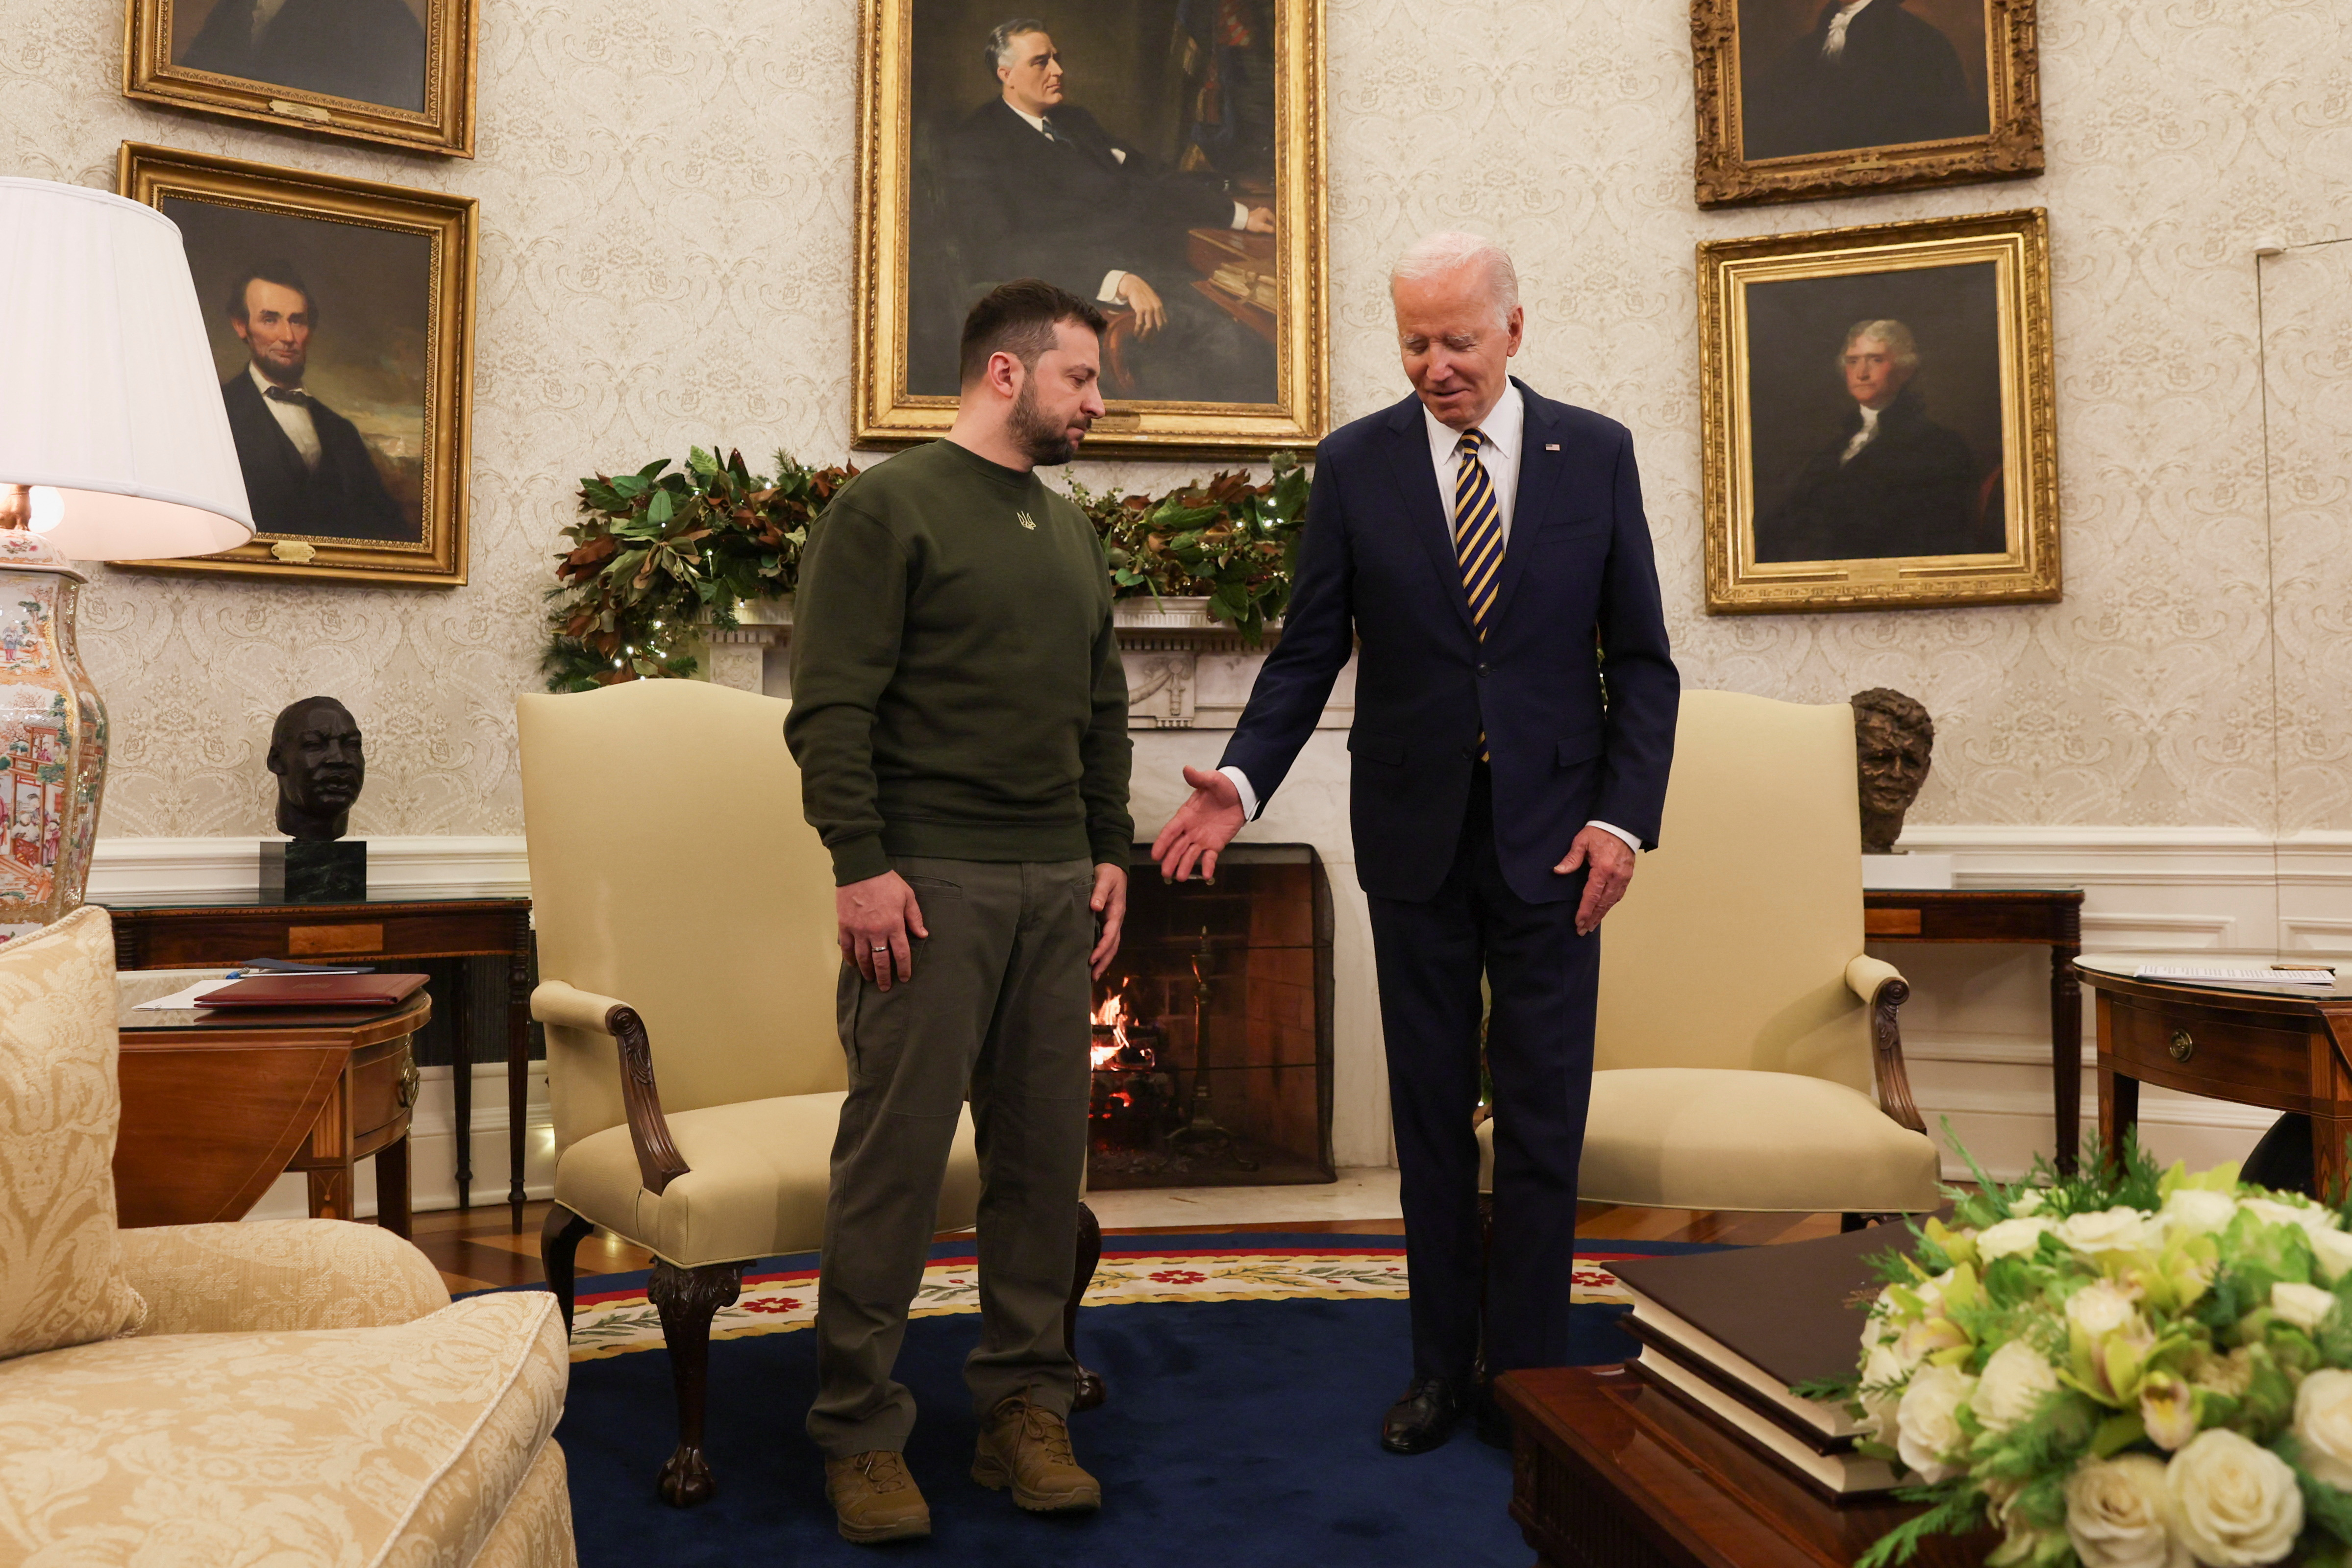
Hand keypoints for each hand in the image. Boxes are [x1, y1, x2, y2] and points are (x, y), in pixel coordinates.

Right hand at [838, 870, 926, 989]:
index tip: (904, 978)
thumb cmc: (887, 882)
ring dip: (867, 971)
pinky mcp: (844, 926)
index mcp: (894, 925)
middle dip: (884, 977)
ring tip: (870, 979)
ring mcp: (858, 930)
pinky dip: (849, 958)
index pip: (901, 954)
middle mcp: (876, 932)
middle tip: (885, 987)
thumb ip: (915, 917)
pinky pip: (846, 947)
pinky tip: (853, 965)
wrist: (861, 870)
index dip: (903, 969)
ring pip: (863, 957)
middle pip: (881, 961)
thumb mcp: (907, 896)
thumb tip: (923, 935)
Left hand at [1088, 863, 1127, 980]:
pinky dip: (1101, 952)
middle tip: (1093, 977)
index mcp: (1116, 912)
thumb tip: (1096, 908)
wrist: (1113, 867)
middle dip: (1104, 961)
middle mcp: (1116, 920)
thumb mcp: (1104, 879)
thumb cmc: (1108, 873)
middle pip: (1112, 946)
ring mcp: (1112, 922)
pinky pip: (1105, 940)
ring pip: (1110, 945)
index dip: (1101, 948)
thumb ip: (1099, 892)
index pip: (1110, 935)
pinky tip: (1092, 960)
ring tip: (1093, 975)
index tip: (1092, 959)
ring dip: (1103, 960)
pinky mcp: (1106, 921)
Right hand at [1117, 273, 1165, 335]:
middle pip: (1157, 327)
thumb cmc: (1142, 294)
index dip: (1160, 332)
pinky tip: (1135, 333)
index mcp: (1160, 306)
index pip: (1164, 323)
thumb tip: (1156, 320)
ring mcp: (1148, 309)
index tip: (1155, 337)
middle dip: (1153, 336)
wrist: (1134, 285)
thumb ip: (1156, 309)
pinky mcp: (1140, 309)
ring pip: (1149, 327)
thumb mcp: (1152, 300)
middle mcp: (1156, 308)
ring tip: (1140, 340)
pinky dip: (1137, 330)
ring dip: (1144, 335)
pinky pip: (1139, 323)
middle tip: (1148, 342)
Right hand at [1150, 765, 1245, 883]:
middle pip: (1177, 847)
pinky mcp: (1215, 844)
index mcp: (1186, 815)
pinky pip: (1210, 857)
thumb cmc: (1222, 787)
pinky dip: (1207, 866)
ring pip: (1190, 855)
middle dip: (1170, 859)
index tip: (1155, 854)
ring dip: (1184, 866)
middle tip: (1165, 873)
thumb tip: (1187, 769)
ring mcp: (1202, 839)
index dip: (1162, 842)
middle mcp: (1190, 830)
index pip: (1171, 830)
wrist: (1240, 795)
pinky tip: (1207, 875)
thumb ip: (1199, 778)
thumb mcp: (1211, 780)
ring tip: (1180, 877)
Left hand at [1244, 206, 1274, 233]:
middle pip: (1270, 217)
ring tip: (1267, 227)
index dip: (1275, 225)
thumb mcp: (1262, 227)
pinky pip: (1263, 216)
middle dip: (1271, 223)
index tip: (1275, 230)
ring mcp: (1260, 210)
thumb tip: (1275, 230)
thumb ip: (1269, 229)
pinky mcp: (1256, 212)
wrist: (1242, 219)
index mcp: (1267, 212)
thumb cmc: (1253, 223)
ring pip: (1266, 217)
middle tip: (1272, 229)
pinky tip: (1262, 224)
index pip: (1274, 219)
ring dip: (1267, 222)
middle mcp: (1264, 209)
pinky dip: (1264, 220)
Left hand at [1555, 827, 1635, 937]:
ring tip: (1592, 925)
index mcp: (1603, 869)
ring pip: (1612, 901)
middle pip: (1602, 903)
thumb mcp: (1582, 841)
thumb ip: (1571, 858)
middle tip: (1582, 930)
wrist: (1622, 825)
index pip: (1592, 896)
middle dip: (1592, 918)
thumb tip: (1558, 871)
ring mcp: (1624, 877)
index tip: (1578, 922)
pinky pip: (1619, 894)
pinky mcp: (1628, 876)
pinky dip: (1610, 905)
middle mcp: (1615, 876)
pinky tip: (1604, 910)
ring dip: (1601, 914)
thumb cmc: (1600, 832)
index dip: (1585, 911)